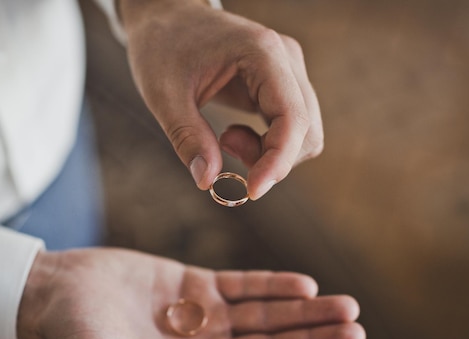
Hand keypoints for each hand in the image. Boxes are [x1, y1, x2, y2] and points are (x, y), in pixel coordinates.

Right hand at [18, 248, 364, 338]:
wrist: (60, 293)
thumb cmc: (76, 337)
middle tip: (356, 330)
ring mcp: (205, 318)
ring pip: (266, 316)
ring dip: (304, 311)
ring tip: (345, 306)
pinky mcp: (197, 285)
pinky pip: (244, 286)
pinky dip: (273, 285)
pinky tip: (304, 284)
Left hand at [120, 0, 323, 199]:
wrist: (165, 17)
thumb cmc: (162, 47)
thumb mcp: (164, 94)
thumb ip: (187, 137)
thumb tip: (207, 182)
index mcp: (262, 53)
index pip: (293, 117)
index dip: (278, 160)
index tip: (252, 190)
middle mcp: (285, 60)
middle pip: (306, 131)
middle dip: (271, 159)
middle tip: (222, 148)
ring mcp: (287, 71)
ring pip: (304, 133)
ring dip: (269, 154)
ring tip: (223, 139)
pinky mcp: (279, 85)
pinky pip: (290, 128)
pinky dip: (266, 146)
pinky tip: (231, 136)